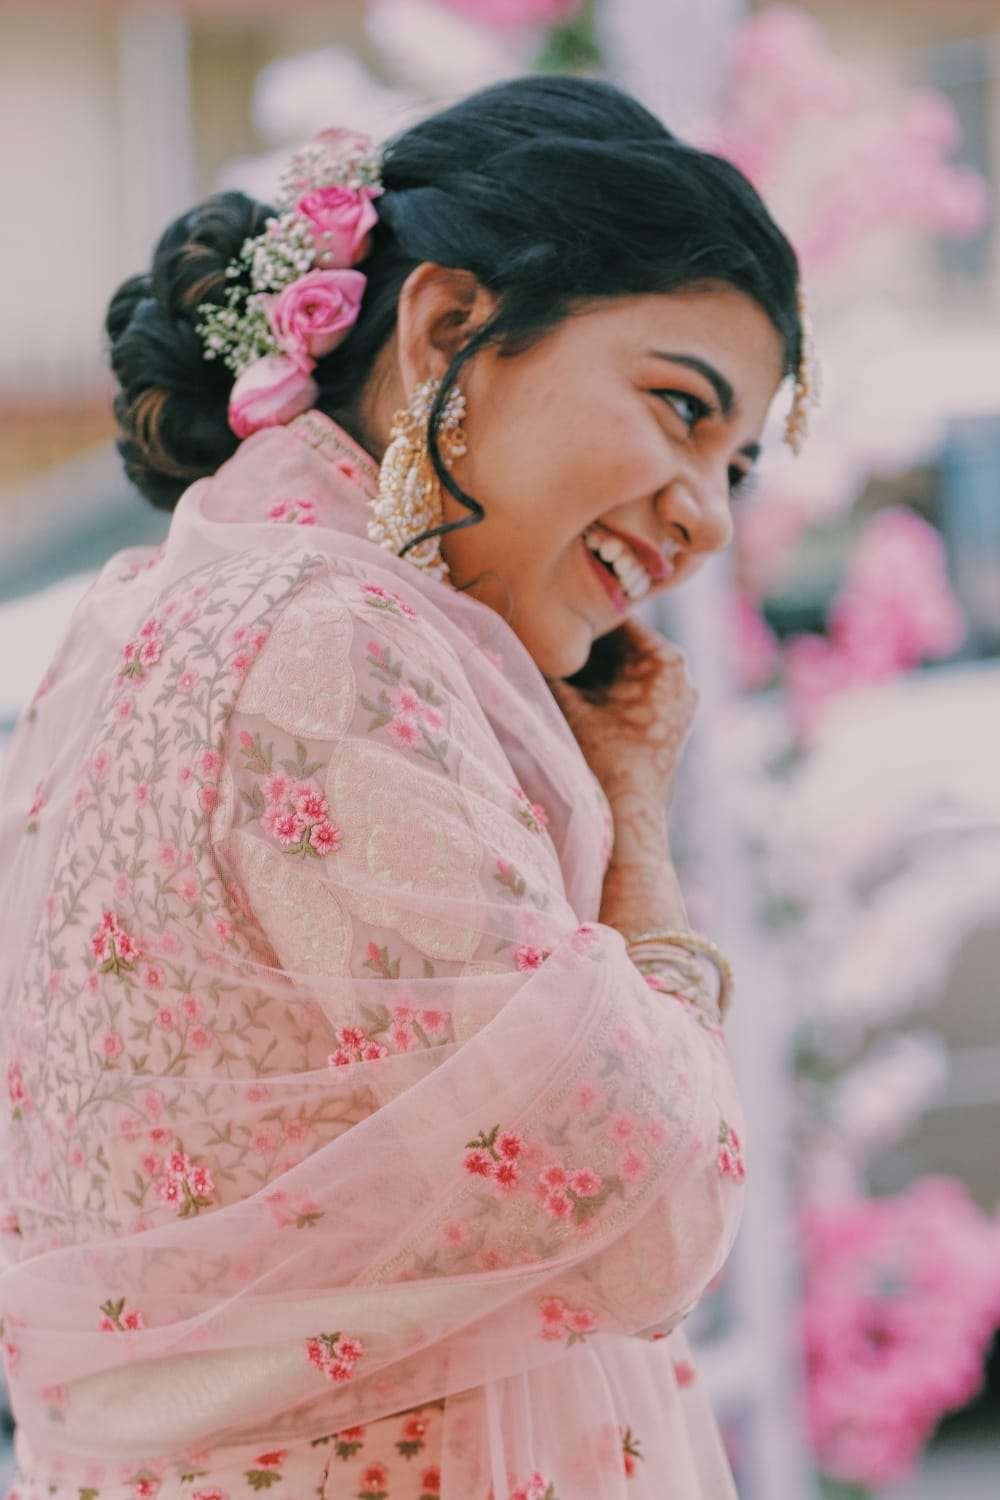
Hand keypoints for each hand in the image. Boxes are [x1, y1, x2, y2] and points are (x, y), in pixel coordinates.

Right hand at [549, 618, 697, 822]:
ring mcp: (679, 698)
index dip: (572, 614)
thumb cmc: (599, 760)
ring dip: (588, 667)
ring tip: (549, 664)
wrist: (627, 824)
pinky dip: (602, 688)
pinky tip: (568, 693)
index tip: (539, 614)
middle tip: (539, 637)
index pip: (611, 616)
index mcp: (665, 658)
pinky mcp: (670, 720)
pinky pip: (631, 689)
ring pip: (622, 666)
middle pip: (618, 642)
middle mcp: (680, 673)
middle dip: (580, 643)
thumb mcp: (565, 702)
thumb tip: (514, 628)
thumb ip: (545, 662)